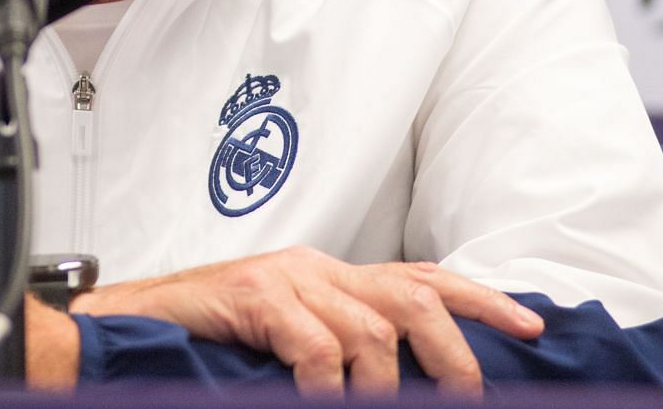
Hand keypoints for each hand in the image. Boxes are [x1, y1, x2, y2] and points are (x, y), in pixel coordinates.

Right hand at [72, 247, 542, 394]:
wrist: (132, 324)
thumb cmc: (209, 340)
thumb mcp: (289, 340)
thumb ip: (339, 348)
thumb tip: (400, 383)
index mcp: (332, 275)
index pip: (422, 277)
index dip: (481, 300)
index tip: (530, 327)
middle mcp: (317, 268)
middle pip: (413, 296)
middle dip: (453, 353)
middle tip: (466, 400)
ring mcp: (286, 277)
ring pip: (371, 326)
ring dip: (385, 385)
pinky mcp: (253, 295)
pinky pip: (314, 342)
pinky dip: (328, 384)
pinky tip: (322, 402)